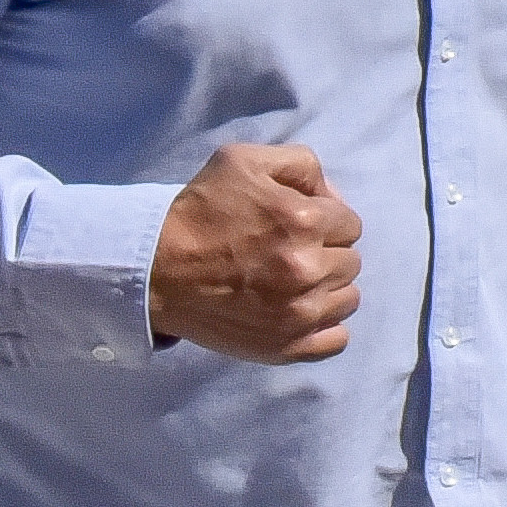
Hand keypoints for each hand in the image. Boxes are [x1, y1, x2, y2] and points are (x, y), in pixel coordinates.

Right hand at [146, 144, 362, 362]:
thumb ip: (300, 164)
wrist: (156, 272)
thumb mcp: (244, 160)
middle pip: (350, 261)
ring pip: (348, 300)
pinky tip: (299, 312)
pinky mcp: (287, 347)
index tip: (296, 226)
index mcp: (304, 220)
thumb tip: (332, 196)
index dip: (324, 220)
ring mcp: (299, 313)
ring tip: (294, 283)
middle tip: (290, 253)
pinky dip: (324, 327)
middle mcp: (308, 268)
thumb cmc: (200, 213)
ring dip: (328, 289)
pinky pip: (336, 340)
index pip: (349, 223)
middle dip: (327, 253)